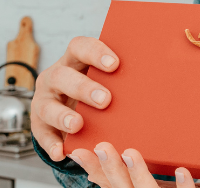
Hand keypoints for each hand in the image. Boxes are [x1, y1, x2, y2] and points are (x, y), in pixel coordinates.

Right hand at [31, 36, 119, 160]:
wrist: (73, 112)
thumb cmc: (99, 90)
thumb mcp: (107, 80)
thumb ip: (123, 78)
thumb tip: (160, 79)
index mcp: (74, 60)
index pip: (79, 47)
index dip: (95, 53)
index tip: (115, 64)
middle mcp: (55, 77)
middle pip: (62, 76)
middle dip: (83, 88)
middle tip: (105, 100)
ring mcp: (44, 100)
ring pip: (46, 105)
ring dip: (63, 116)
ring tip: (78, 124)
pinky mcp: (39, 124)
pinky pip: (42, 134)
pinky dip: (51, 143)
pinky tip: (61, 151)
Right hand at [68, 144, 199, 187]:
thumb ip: (121, 184)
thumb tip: (93, 173)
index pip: (108, 184)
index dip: (94, 169)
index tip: (79, 152)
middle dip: (112, 169)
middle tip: (102, 147)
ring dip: (140, 173)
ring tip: (131, 153)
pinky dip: (183, 186)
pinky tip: (181, 172)